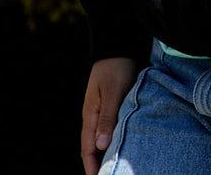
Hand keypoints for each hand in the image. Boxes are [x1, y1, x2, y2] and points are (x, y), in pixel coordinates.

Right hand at [81, 56, 141, 174]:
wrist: (118, 47)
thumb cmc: (116, 68)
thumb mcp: (112, 92)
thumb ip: (107, 118)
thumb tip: (100, 146)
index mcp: (90, 115)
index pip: (88, 148)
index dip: (92, 165)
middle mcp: (94, 116)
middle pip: (93, 146)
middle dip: (97, 163)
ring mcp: (102, 111)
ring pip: (102, 138)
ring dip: (106, 152)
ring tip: (115, 166)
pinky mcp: (112, 105)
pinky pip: (110, 128)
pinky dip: (114, 139)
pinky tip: (122, 144)